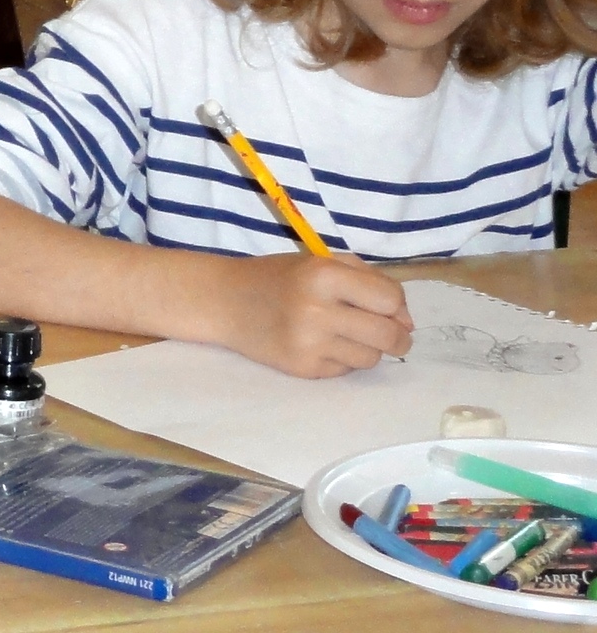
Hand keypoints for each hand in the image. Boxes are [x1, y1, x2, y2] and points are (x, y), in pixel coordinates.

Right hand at [205, 253, 412, 377]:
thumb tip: (407, 322)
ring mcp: (310, 344)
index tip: (386, 307)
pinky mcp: (303, 368)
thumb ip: (370, 281)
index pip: (390, 300)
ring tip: (344, 334)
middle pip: (389, 335)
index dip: (396, 305)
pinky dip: (342, 358)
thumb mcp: (321, 262)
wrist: (225, 301)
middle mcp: (318, 311)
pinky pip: (346, 370)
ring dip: (367, 348)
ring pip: (371, 358)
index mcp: (324, 276)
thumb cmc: (279, 277)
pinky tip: (321, 344)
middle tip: (388, 333)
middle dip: (398, 337)